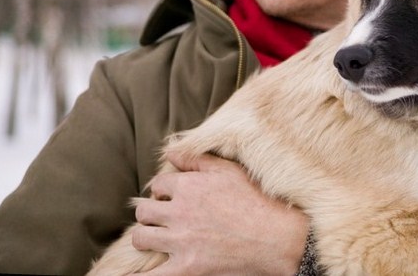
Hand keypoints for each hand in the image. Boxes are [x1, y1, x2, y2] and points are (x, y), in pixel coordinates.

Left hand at [131, 153, 308, 275]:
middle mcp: (178, 212)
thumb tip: (170, 152)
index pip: (158, 185)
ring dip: (146, 237)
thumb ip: (197, 159)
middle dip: (151, 213)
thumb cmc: (257, 200)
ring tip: (156, 238)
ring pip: (141, 237)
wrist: (277, 236)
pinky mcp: (186, 268)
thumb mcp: (229, 170)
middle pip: (144, 211)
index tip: (173, 198)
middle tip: (163, 218)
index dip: (164, 191)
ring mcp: (180, 241)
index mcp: (188, 186)